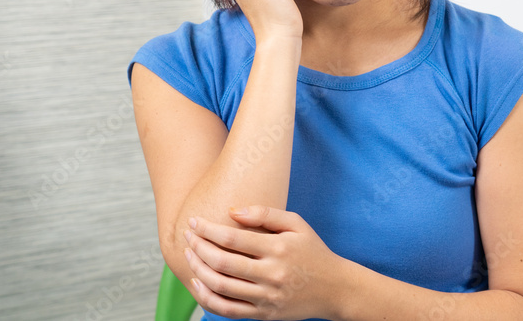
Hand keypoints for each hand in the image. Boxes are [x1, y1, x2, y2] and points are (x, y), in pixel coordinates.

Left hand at [182, 205, 346, 320]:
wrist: (335, 289)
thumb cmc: (313, 251)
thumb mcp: (297, 224)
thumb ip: (266, 214)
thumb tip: (232, 211)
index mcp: (279, 249)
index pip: (233, 238)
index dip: (208, 229)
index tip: (194, 221)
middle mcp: (272, 274)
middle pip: (222, 262)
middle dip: (198, 247)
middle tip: (187, 236)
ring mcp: (267, 297)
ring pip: (221, 287)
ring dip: (198, 270)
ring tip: (189, 255)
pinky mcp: (264, 314)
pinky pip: (228, 310)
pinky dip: (207, 298)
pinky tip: (198, 282)